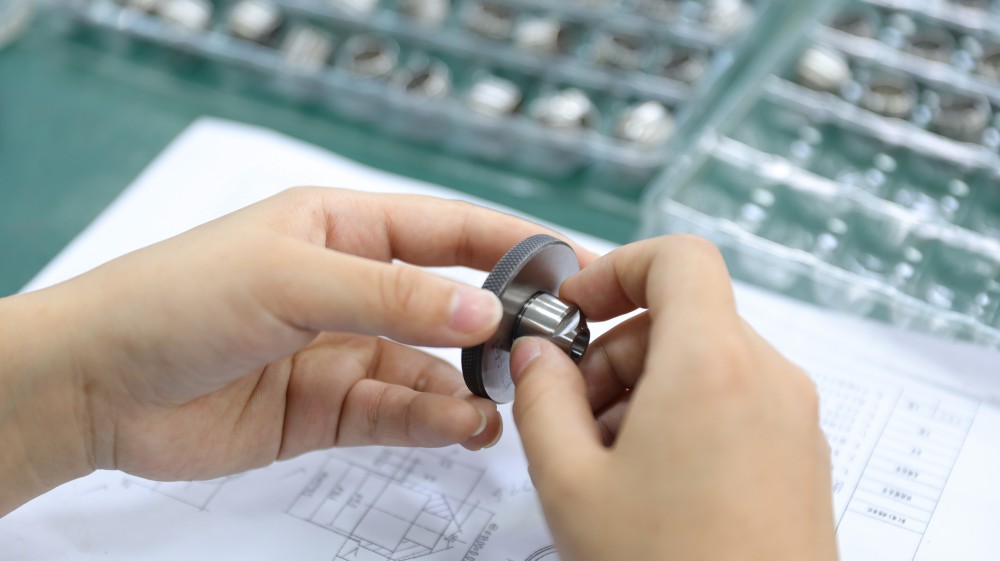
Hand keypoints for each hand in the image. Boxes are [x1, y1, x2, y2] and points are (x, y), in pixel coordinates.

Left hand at [0, 187, 589, 514]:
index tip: (568, 265)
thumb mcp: (291, 278)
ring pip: (427, 367)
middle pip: (445, 301)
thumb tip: (483, 305)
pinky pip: (395, 411)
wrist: (98, 385)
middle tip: (546, 350)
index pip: (445, 228)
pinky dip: (430, 420)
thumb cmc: (176, 300)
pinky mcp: (326, 407)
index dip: (508, 243)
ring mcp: (339, 349)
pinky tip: (460, 428)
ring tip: (500, 405)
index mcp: (341, 228)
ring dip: (466, 385)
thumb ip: (391, 295)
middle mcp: (348, 287)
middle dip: (496, 323)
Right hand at [510, 236, 836, 560]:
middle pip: (682, 317)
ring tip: (605, 465)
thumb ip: (539, 397)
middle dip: (614, 352)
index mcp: (713, 364)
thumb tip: (536, 354)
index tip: (574, 309)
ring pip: (704, 362)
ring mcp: (792, 420)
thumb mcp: (569, 483)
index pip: (678, 257)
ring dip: (643, 391)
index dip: (616, 267)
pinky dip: (682, 418)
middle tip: (570, 415)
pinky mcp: (799, 457)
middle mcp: (767, 379)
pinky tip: (649, 485)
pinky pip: (733, 402)